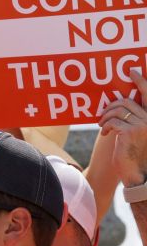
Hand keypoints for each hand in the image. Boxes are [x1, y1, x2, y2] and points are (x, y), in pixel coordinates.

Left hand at [98, 71, 146, 186]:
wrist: (137, 174)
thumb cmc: (135, 155)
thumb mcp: (137, 133)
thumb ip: (134, 118)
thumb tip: (118, 105)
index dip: (141, 81)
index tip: (132, 71)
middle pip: (126, 101)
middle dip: (110, 106)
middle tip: (103, 115)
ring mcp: (142, 124)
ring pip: (117, 110)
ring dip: (105, 116)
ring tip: (102, 125)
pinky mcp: (130, 132)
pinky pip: (112, 121)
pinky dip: (105, 125)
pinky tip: (105, 132)